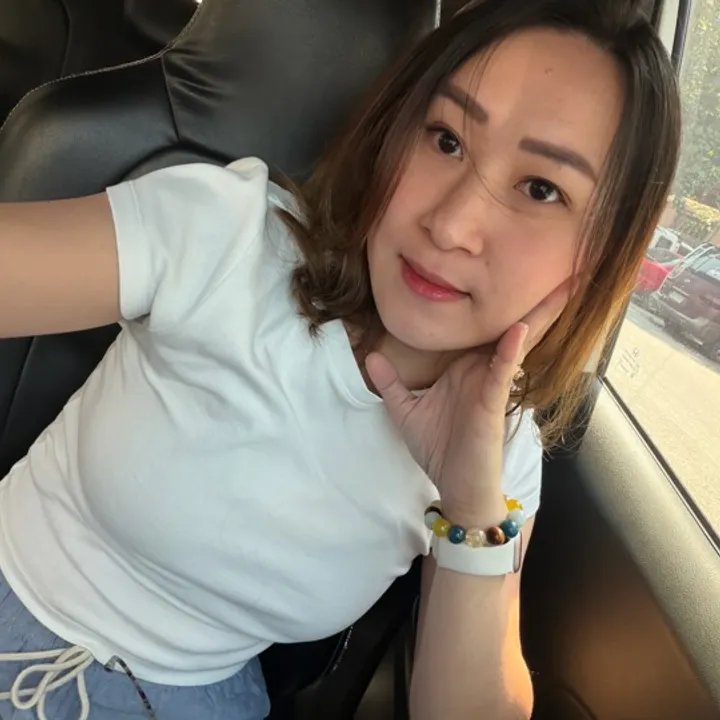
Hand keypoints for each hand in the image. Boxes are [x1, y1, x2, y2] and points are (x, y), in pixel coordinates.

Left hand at [365, 277, 576, 517]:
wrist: (454, 487)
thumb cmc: (438, 450)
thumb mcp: (405, 411)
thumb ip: (391, 383)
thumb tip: (370, 356)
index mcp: (466, 367)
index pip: (482, 327)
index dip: (496, 300)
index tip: (507, 268)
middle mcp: (483, 369)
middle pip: (509, 326)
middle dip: (534, 298)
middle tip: (559, 266)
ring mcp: (491, 384)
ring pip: (517, 342)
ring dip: (538, 314)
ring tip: (560, 284)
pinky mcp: (493, 402)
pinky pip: (503, 372)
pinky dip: (511, 350)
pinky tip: (519, 329)